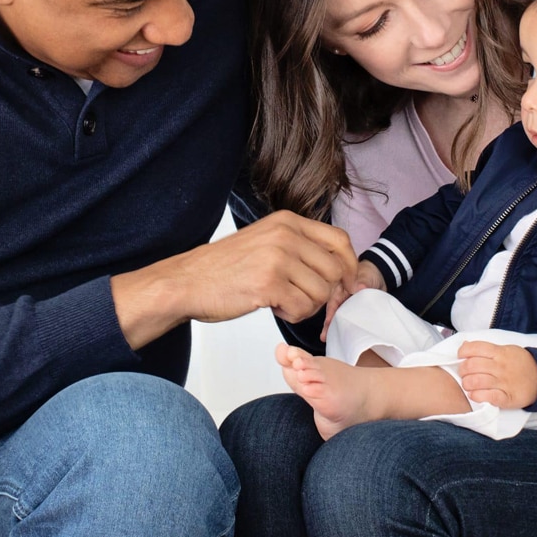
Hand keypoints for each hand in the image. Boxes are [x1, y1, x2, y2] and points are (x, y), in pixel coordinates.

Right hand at [111, 211, 358, 349]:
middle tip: (303, 299)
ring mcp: (278, 258)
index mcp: (287, 221)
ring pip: (321, 292)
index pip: (340, 241)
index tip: (345, 284)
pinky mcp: (269, 284)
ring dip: (306, 305)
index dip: (349, 266)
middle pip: (336, 270)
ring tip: (280, 300)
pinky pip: (303, 308)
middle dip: (326, 293)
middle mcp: (285, 235)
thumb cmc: (224, 268)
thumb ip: (299, 245)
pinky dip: (292, 314)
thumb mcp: (265, 241)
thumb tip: (340, 268)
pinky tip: (272, 306)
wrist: (187, 282)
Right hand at [320, 260, 386, 341]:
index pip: (334, 301)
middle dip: (328, 325)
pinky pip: (347, 320)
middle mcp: (340, 298)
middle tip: (324, 337)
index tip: (328, 322)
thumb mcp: (366, 276)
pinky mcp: (352, 311)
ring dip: (334, 329)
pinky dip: (345, 328)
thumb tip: (361, 287)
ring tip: (328, 340)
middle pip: (333, 312)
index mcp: (340, 288)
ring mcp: (345, 305)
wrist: (379, 276)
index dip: (331, 312)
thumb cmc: (368, 274)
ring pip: (339, 318)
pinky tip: (343, 338)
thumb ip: (363, 282)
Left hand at [455, 341, 536, 408]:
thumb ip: (486, 349)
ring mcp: (504, 382)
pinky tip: (475, 395)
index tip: (461, 356)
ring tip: (468, 385)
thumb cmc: (520, 363)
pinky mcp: (507, 398)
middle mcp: (501, 366)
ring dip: (467, 384)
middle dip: (462, 370)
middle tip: (464, 373)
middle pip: (472, 366)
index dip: (463, 352)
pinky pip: (488, 397)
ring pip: (476, 382)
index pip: (475, 348)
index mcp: (500, 352)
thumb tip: (465, 344)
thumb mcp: (506, 350)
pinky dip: (477, 396)